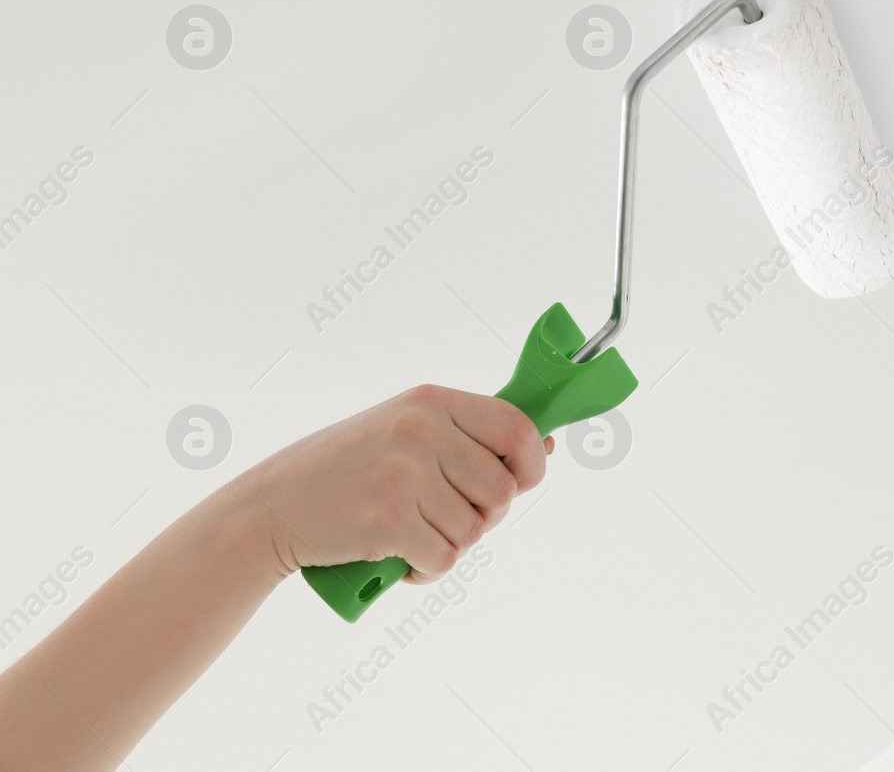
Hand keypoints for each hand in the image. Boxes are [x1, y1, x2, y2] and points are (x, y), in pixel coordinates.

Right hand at [240, 385, 552, 582]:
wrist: (270, 507)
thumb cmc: (347, 470)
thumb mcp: (406, 429)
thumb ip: (468, 435)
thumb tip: (545, 446)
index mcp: (432, 402)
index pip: (518, 427)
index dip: (532, 463)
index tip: (521, 482)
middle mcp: (421, 431)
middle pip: (502, 491)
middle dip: (484, 516)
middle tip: (446, 517)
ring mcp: (404, 474)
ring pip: (474, 530)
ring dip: (452, 546)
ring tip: (415, 535)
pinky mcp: (389, 520)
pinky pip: (445, 558)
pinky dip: (429, 569)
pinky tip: (403, 558)